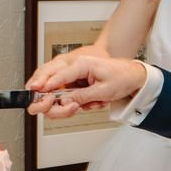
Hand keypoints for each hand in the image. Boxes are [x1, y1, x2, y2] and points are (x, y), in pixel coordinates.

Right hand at [26, 54, 146, 119]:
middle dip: (51, 96)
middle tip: (57, 106)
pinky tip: (93, 103)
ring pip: (58, 91)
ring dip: (70, 103)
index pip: (58, 76)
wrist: (132, 75)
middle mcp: (74, 67)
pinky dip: (78, 103)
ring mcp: (74, 75)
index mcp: (80, 64)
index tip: (38, 95)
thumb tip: (64, 102)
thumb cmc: (121, 77)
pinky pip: (68, 95)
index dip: (47, 87)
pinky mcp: (77, 83)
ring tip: (86, 106)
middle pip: (50, 80)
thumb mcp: (103, 91)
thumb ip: (81, 97)